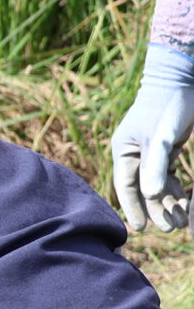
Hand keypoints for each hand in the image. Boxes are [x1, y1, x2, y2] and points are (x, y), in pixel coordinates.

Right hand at [112, 44, 193, 231]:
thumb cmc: (168, 107)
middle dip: (157, 209)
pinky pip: (167, 174)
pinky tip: (184, 201)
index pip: (126, 185)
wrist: (180, 79)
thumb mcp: (161, 138)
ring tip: (180, 221)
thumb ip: (155, 167)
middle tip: (171, 229)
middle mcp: (133, 152)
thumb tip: (149, 196)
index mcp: (124, 150)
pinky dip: (175, 188)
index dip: (133, 208)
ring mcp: (149, 150)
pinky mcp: (164, 147)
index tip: (141, 229)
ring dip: (169, 202)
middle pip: (143, 188)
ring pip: (157, 183)